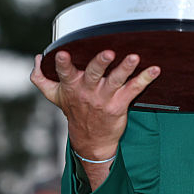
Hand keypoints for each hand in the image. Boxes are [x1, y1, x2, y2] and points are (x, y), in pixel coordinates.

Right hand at [31, 50, 159, 168]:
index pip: (64, 73)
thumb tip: (37, 59)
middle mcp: (88, 91)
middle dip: (99, 63)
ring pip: (116, 80)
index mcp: (71, 86)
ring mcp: (105, 98)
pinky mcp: (120, 104)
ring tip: (134, 57)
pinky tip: (155, 70)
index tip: (62, 53)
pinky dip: (146, 79)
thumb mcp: (54, 96)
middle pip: (93, 74)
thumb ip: (41, 78)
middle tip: (108, 52)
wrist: (90, 140)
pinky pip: (134, 89)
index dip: (63, 64)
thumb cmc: (74, 110)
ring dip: (125, 68)